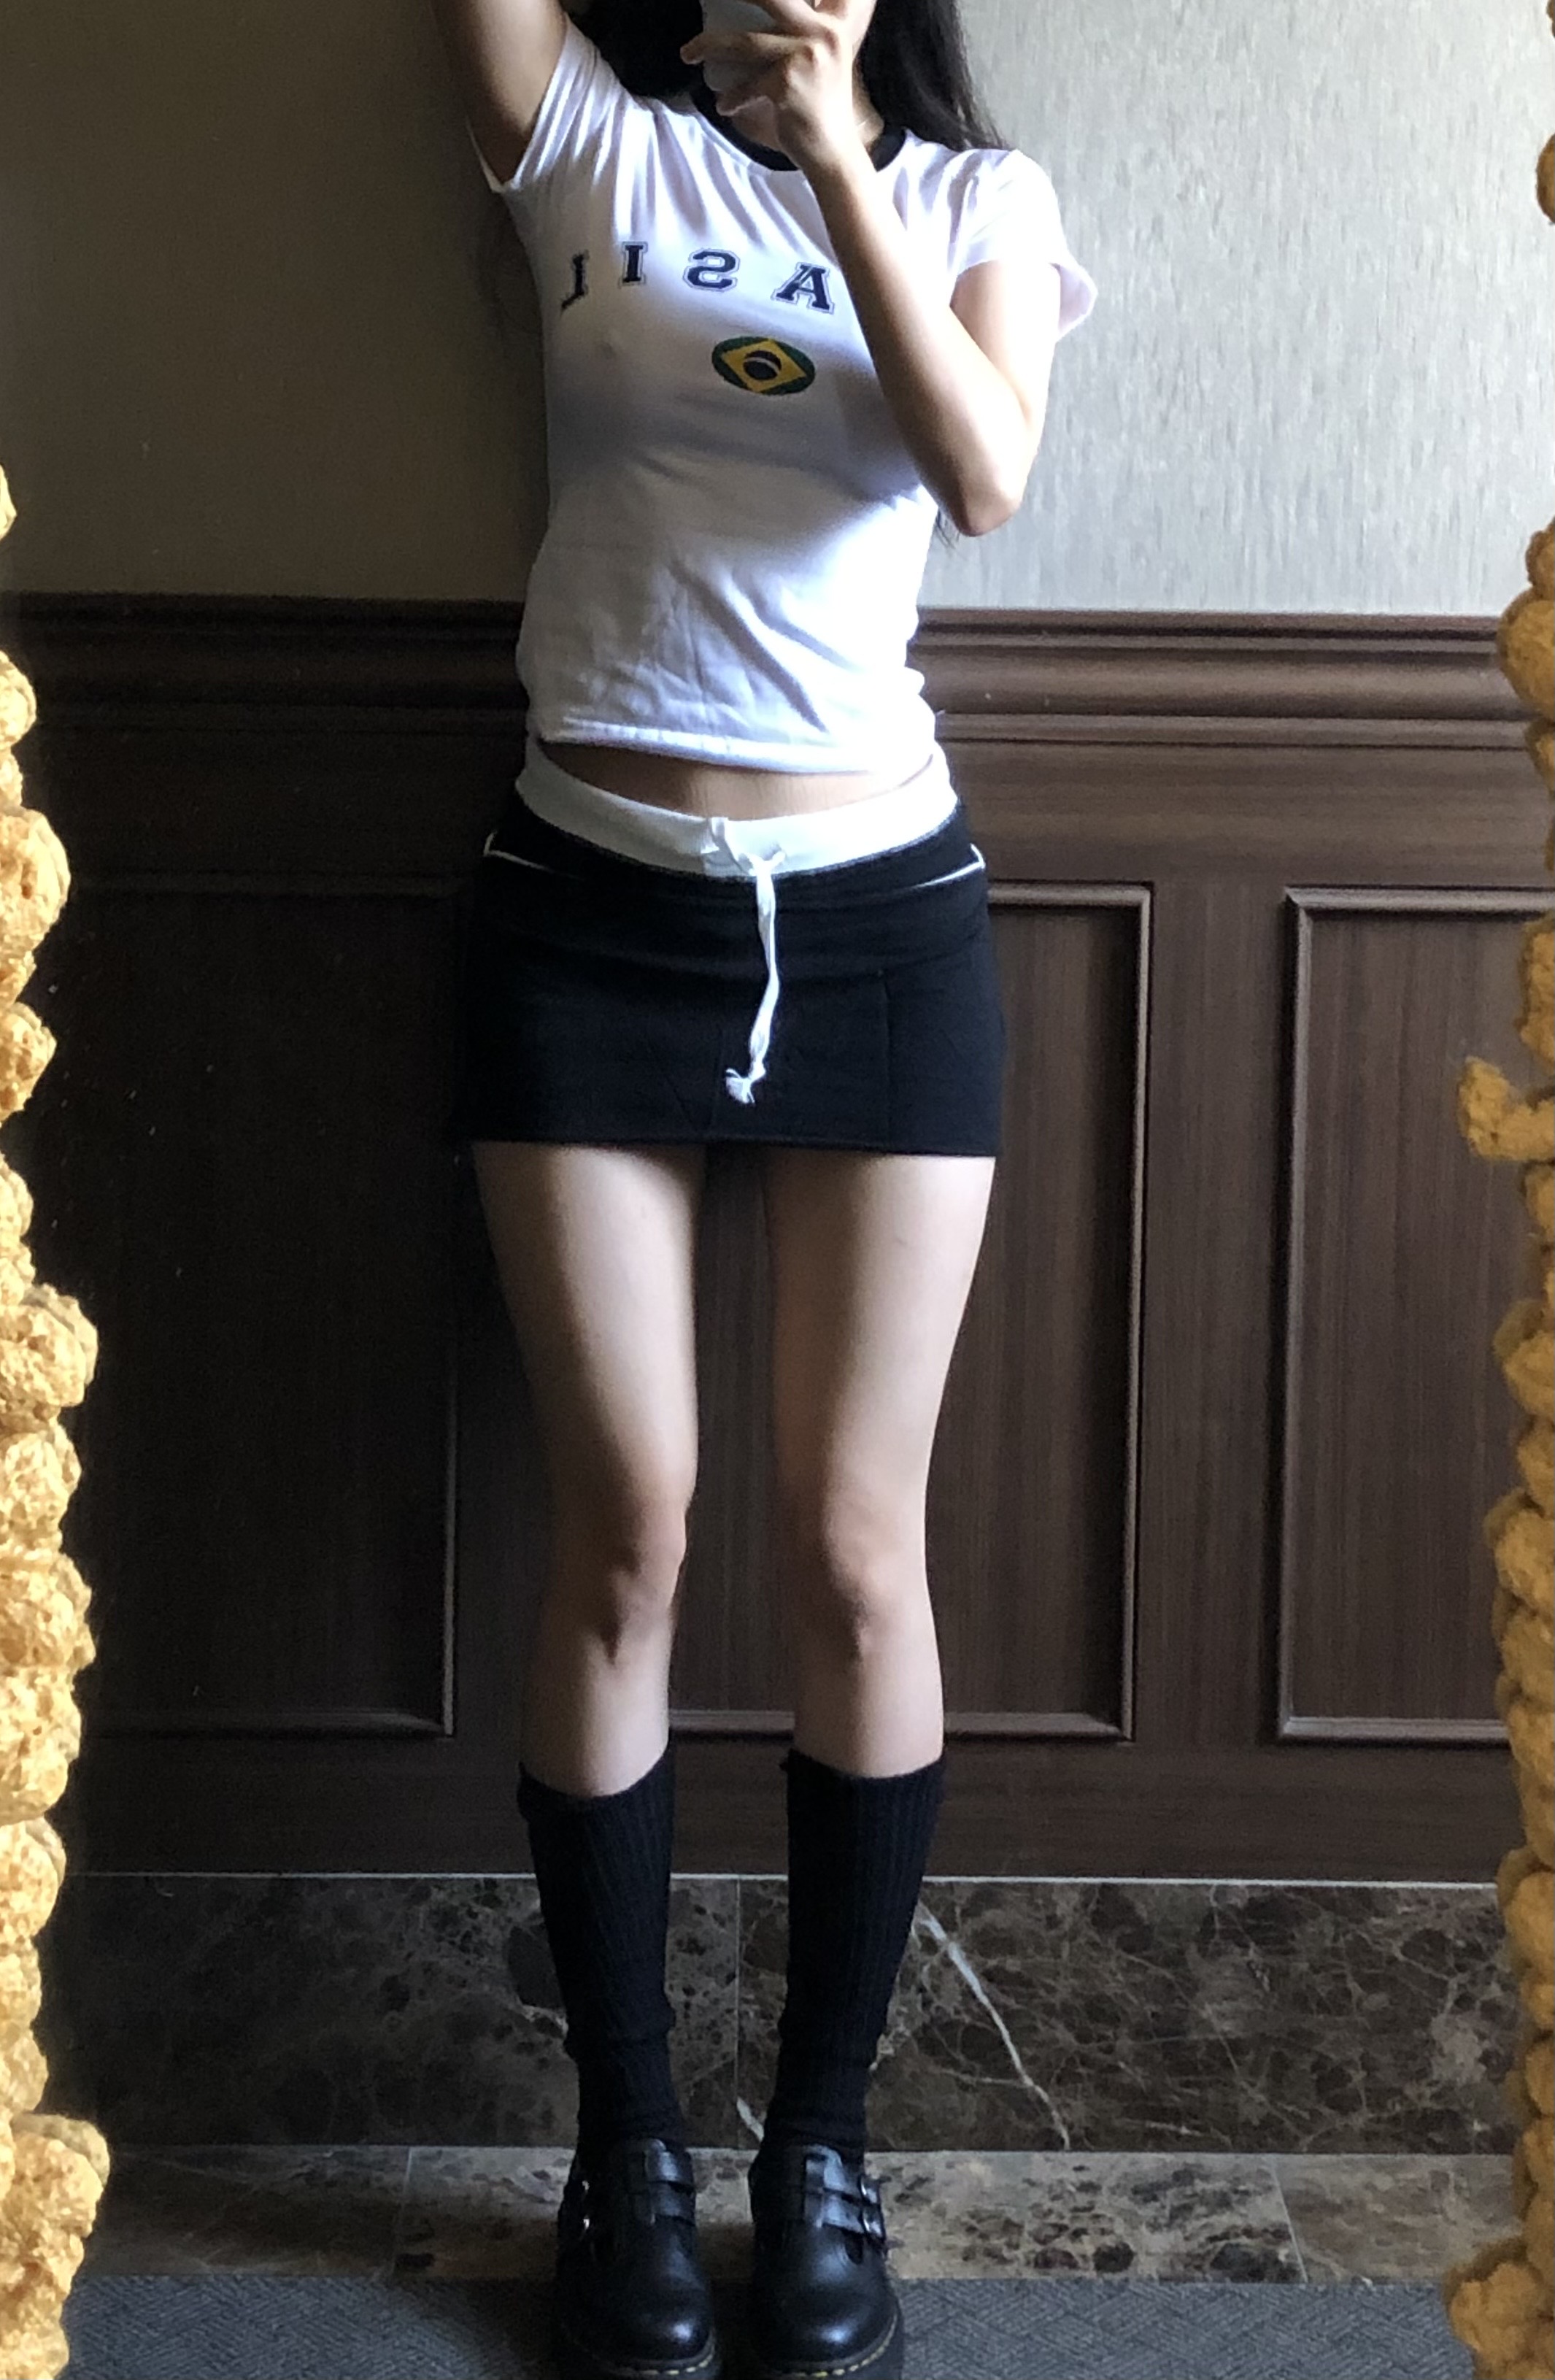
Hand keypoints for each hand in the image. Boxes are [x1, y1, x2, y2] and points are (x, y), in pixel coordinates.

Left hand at [680, 0, 875, 177]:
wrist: (833, 154)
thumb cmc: (821, 110)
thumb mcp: (822, 60)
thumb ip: (803, 34)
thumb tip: (758, 16)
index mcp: (833, 22)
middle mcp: (824, 32)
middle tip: (707, 0)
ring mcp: (805, 56)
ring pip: (745, 42)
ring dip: (708, 45)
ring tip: (688, 53)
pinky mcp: (787, 83)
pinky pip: (747, 84)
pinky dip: (732, 98)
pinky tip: (725, 106)